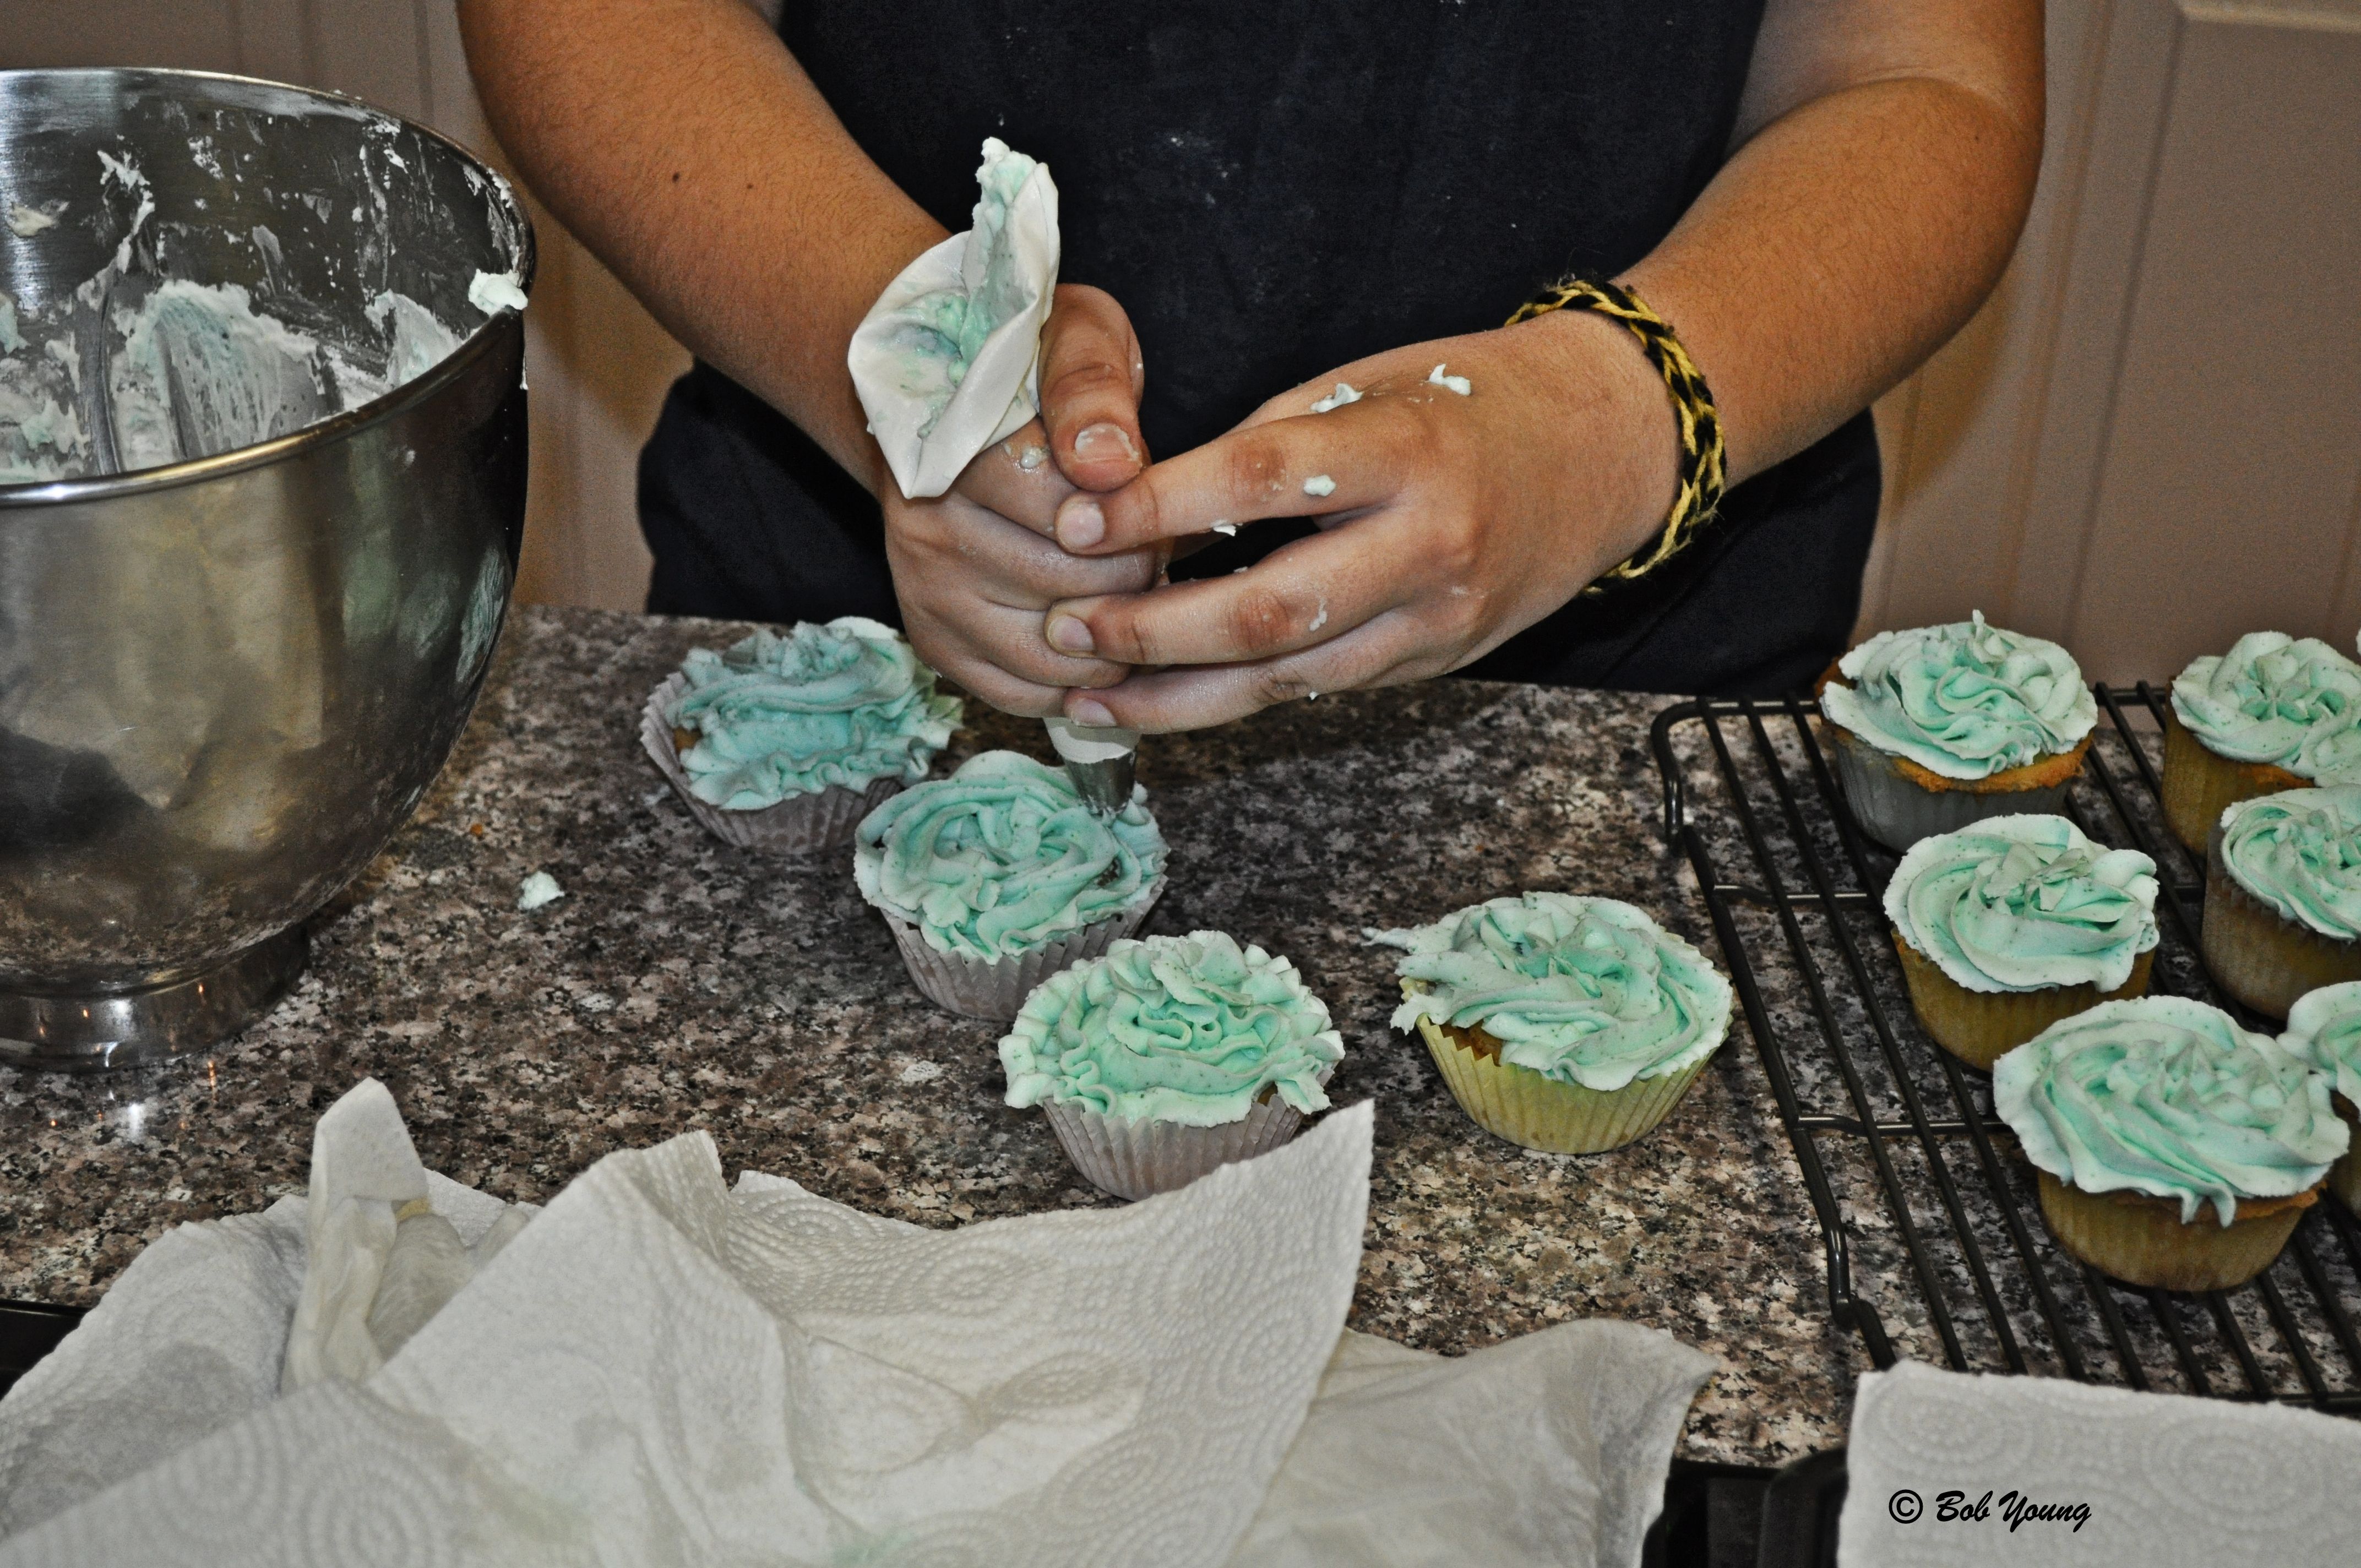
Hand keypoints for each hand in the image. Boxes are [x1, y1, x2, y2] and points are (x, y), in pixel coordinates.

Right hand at [881, 284, 1160, 715]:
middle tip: (1150, 543)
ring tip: (1129, 586)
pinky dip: (1078, 679)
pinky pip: (1023, 693)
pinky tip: (1099, 637)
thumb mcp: (1076, 337)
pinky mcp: (934, 641)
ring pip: (1052, 654)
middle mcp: (926, 527)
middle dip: (1135, 572)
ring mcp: (926, 591)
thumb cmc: (1034, 369)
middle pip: (1069, 585)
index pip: (1068, 513)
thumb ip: (1093, 388)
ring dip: (1114, 633)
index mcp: (957, 450)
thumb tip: (1107, 465)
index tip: (1146, 492)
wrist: (948, 400)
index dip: (1134, 515)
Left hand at [1037, 309, 1680, 731]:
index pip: (1261, 482)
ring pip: (1285, 680)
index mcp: (1408, 454)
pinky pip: (1316, 691)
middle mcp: (1427, 550)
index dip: (1159, 506)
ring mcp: (1436, 623)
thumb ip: (1268, 444)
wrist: (1609, 451)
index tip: (1077, 518)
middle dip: (1152, 632)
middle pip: (1268, 613)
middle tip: (1065, 628)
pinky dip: (1233, 701)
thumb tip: (1145, 501)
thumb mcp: (1373, 384)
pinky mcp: (1432, 667)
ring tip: (1085, 691)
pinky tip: (1161, 702)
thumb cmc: (1475, 399)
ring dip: (1175, 696)